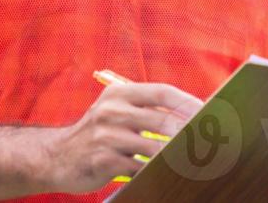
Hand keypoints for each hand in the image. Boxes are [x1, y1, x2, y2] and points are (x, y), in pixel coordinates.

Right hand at [45, 81, 203, 192]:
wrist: (55, 156)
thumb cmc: (97, 134)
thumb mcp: (115, 112)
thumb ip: (145, 111)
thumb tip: (191, 115)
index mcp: (119, 94)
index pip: (162, 92)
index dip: (188, 102)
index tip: (211, 112)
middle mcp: (112, 111)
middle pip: (162, 120)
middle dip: (190, 133)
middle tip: (212, 143)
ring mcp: (106, 136)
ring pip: (154, 147)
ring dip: (178, 157)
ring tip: (197, 162)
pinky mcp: (103, 161)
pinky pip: (139, 168)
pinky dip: (156, 173)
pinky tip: (168, 175)